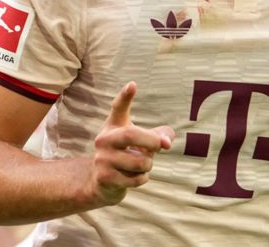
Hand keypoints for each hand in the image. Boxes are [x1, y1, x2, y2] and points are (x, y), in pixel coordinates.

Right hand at [89, 81, 174, 205]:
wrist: (103, 183)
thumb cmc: (127, 155)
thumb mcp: (142, 143)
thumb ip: (159, 136)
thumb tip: (166, 142)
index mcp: (113, 126)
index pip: (118, 108)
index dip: (125, 96)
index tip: (133, 85)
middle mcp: (104, 139)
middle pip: (131, 135)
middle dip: (152, 141)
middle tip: (161, 146)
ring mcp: (102, 159)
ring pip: (139, 161)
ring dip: (148, 165)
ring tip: (142, 165)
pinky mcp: (104, 177)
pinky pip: (136, 178)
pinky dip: (143, 179)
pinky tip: (134, 178)